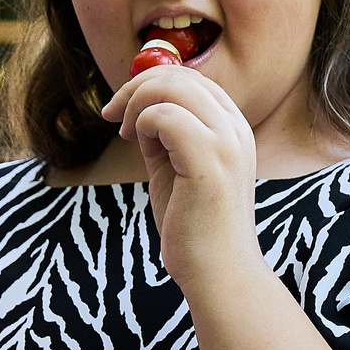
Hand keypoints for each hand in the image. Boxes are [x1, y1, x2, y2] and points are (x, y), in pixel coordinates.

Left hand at [100, 62, 262, 289]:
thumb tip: (139, 113)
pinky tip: (137, 144)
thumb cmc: (195, 229)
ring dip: (136, 103)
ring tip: (126, 132)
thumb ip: (164, 139)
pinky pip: (165, 116)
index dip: (152, 83)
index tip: (123, 109)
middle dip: (137, 88)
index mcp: (234, 130)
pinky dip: (142, 122)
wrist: (218, 273)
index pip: (193, 79)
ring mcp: (226, 143)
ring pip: (173, 87)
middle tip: (113, 115)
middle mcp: (236, 129)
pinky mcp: (209, 160)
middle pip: (182, 76)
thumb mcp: (176, 170)